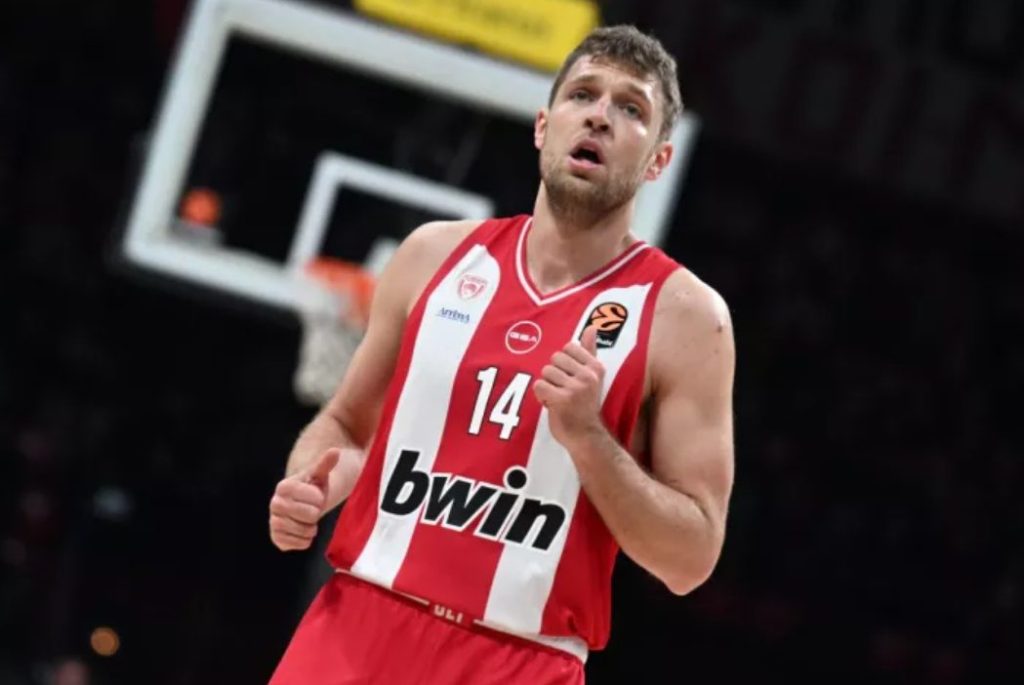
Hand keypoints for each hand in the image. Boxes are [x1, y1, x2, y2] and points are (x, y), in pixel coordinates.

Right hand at [268, 449, 338, 551]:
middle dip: (316, 513)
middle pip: (311, 516)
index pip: (315, 499)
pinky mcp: (276, 538)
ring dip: (311, 527)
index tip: (314, 495)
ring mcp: (273, 522)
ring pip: (304, 531)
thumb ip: (326, 464)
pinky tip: (302, 530)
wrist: (302, 504)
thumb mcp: (320, 474)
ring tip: (307, 519)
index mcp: (284, 486)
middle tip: (311, 508)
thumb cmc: (313, 488)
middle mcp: (274, 504)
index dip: (320, 499)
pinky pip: (298, 544)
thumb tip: (335, 451)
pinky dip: (305, 540)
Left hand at [533, 326, 606, 449]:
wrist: (586, 436)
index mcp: (595, 367)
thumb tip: (592, 327)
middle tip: (563, 391)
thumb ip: (589, 351)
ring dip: (547, 387)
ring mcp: (575, 388)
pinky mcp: (562, 400)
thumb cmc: (585, 405)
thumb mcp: (591, 376)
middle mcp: (588, 376)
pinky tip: (551, 404)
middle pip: (554, 359)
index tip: (571, 379)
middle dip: (553, 375)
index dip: (563, 364)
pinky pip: (539, 386)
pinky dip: (541, 396)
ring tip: (558, 399)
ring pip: (545, 373)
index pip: (567, 348)